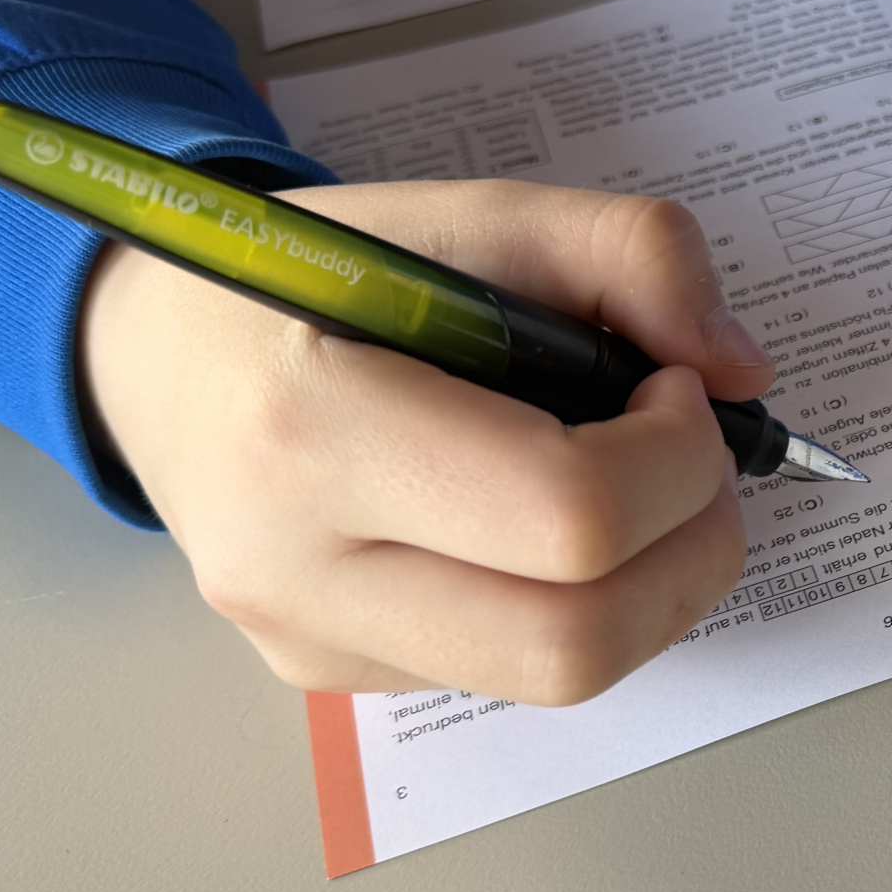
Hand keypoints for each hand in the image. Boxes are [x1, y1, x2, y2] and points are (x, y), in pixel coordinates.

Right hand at [79, 181, 771, 704]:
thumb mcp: (465, 210)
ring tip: (643, 491)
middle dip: (692, 549)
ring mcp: (310, 643)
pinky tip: (544, 526)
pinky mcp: (331, 680)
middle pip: (576, 640)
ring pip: (561, 680)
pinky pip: (509, 674)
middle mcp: (296, 567)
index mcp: (314, 429)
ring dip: (655, 589)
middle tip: (694, 462)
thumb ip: (625, 252)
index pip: (566, 513)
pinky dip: (577, 603)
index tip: (675, 387)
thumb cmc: (311, 275)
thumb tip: (741, 369)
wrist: (150, 351)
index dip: (674, 456)